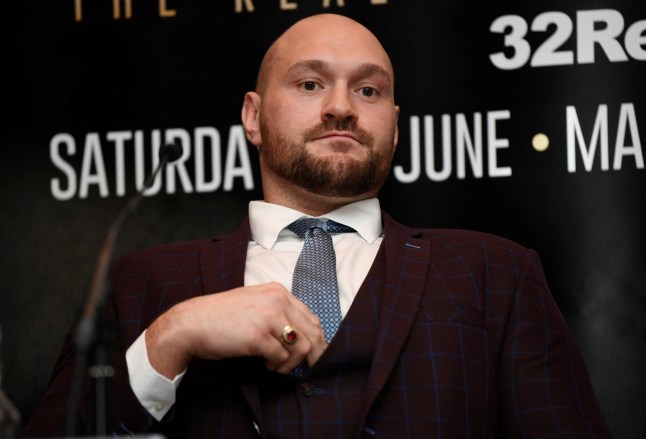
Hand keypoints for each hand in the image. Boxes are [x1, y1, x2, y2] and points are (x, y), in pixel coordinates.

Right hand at [145, 282, 326, 378]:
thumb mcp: (254, 303)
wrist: (191, 323)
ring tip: (276, 365)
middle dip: (314, 354)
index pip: (311, 317)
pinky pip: (282, 357)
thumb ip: (277, 311)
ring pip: (301, 347)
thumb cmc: (220, 317)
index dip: (317, 339)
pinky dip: (276, 366)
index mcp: (277, 291)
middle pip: (313, 331)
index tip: (315, 354)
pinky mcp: (258, 336)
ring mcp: (268, 317)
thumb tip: (300, 334)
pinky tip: (265, 364)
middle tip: (309, 367)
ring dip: (292, 363)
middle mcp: (277, 300)